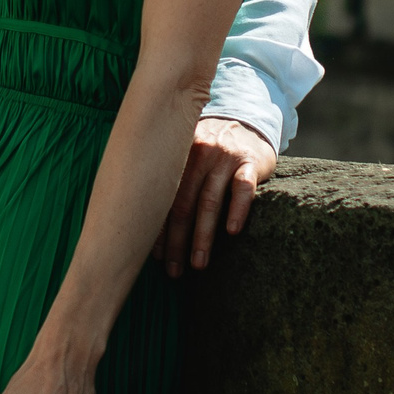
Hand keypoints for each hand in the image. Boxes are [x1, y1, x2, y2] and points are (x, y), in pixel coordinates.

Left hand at [155, 117, 275, 275]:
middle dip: (176, 240)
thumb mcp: (187, 153)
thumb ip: (171, 176)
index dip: (157, 228)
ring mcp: (225, 157)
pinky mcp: (250, 162)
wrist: (249, 124)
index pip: (162, 197)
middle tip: (173, 270)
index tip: (154, 257)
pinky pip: (243, 188)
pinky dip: (237, 210)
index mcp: (177, 154)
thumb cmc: (211, 150)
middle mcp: (199, 153)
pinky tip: (232, 231)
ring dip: (203, 236)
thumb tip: (143, 220)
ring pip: (209, 201)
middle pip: (183, 203)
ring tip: (198, 263)